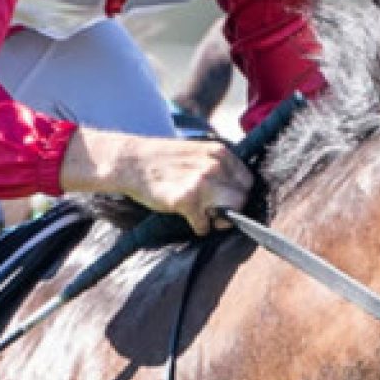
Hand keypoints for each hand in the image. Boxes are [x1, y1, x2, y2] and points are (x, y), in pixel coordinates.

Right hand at [60, 127, 253, 235]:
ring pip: (229, 212)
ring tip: (203, 216)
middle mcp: (214, 165)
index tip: (226, 202)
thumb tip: (238, 191)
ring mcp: (201, 182)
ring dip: (217, 220)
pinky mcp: (186, 199)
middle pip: (242, 199)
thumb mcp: (197, 153)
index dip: (238, 195)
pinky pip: (205, 224)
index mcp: (220, 153)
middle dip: (231, 211)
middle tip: (215, 214)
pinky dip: (199, 227)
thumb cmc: (163, 161)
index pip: (248, 182)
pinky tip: (190, 220)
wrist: (131, 162)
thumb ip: (218, 167)